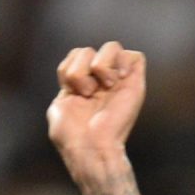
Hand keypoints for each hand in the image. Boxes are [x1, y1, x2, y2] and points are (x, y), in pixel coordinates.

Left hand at [48, 42, 145, 169]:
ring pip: (111, 46)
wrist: (91, 148)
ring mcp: (119, 81)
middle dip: (79, 70)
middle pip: (87, 50)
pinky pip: (133, 55)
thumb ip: (66, 86)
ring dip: (99, 66)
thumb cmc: (73, 137)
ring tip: (102, 88)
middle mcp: (101, 81)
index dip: (68, 69)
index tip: (70, 93)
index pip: (75, 56)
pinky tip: (116, 81)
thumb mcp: (58, 108)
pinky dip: (121, 63)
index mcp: (82, 86)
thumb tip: (74, 73)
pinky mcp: (135, 82)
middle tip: (86, 94)